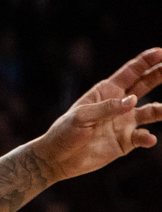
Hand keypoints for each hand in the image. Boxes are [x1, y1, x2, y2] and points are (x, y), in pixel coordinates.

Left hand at [31, 47, 161, 181]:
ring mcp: (124, 122)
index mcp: (106, 91)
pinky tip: (147, 138)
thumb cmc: (65, 131)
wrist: (59, 158)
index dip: (145, 62)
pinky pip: (143, 137)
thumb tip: (133, 100)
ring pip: (151, 112)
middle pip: (145, 86)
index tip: (160, 52)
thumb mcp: (82, 116)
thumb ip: (107, 107)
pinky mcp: (127, 141)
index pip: (130, 73)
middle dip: (158, 75)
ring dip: (160, 110)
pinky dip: (147, 138)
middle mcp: (119, 104)